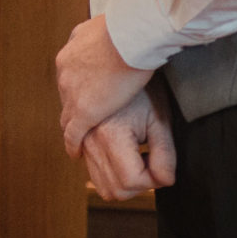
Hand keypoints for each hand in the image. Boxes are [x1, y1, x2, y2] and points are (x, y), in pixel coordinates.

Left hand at [57, 13, 153, 155]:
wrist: (129, 37)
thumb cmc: (125, 29)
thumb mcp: (102, 25)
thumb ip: (95, 34)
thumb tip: (98, 33)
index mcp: (70, 53)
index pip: (70, 78)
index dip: (78, 89)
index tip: (86, 96)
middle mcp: (65, 72)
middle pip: (67, 95)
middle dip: (75, 106)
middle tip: (85, 117)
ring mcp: (72, 92)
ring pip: (67, 114)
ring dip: (73, 125)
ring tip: (80, 139)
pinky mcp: (83, 111)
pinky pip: (73, 133)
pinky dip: (73, 144)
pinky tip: (76, 154)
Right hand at [79, 81, 176, 200]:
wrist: (118, 49)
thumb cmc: (143, 84)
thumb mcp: (160, 121)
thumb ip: (165, 155)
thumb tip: (163, 181)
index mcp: (110, 136)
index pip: (131, 182)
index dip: (152, 180)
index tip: (160, 164)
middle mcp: (87, 137)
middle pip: (111, 189)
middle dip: (134, 183)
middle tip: (147, 160)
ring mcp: (76, 131)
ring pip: (94, 178)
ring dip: (116, 175)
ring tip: (132, 153)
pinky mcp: (71, 124)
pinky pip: (80, 153)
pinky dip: (98, 160)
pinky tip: (115, 144)